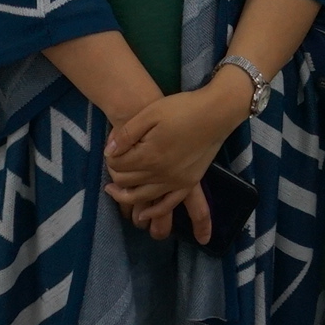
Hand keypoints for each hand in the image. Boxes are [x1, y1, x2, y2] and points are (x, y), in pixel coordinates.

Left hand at [108, 79, 245, 235]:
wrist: (216, 113)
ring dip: (125, 196)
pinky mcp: (188, 183)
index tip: (111, 150)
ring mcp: (175, 181)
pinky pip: (168, 205)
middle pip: (127, 182)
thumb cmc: (182, 108)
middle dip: (115, 174)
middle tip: (112, 165)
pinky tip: (142, 215)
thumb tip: (109, 152)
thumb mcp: (150, 113)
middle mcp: (161, 174)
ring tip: (114, 190)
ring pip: (142, 197)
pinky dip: (153, 212)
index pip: (118, 165)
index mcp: (149, 155)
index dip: (110, 158)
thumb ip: (127, 134)